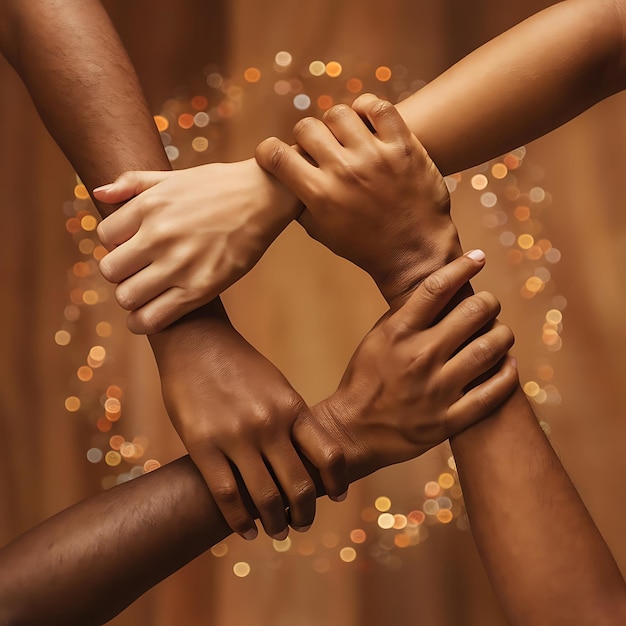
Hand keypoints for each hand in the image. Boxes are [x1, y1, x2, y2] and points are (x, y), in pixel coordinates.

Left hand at [94, 158, 300, 333]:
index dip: (117, 244)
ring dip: (132, 298)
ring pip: (126, 297)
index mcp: (149, 206)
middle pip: (110, 270)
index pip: (104, 236)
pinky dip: (143, 322)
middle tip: (138, 272)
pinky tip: (149, 315)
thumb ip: (133, 182)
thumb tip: (98, 194)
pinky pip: (153, 318)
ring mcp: (179, 265)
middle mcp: (159, 236)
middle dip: (121, 273)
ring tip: (146, 293)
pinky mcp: (199, 289)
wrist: (264, 198)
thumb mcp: (174, 177)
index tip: (134, 247)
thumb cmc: (220, 186)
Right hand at [148, 300, 347, 539]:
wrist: (196, 340)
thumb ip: (290, 419)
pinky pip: (226, 495)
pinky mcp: (202, 445)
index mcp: (292, 407)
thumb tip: (302, 457)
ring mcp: (235, 437)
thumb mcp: (276, 385)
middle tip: (303, 524)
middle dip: (305, 513)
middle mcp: (269, 424)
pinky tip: (246, 530)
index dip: (337, 482)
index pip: (329, 455)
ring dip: (275, 524)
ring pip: (265, 498)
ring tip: (277, 532)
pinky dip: (239, 521)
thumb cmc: (239, 364)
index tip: (337, 496)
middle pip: (299, 485)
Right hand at [255, 93, 459, 304]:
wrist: (415, 252)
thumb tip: (282, 180)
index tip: (274, 154)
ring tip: (344, 137)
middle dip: (306, 138)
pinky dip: (366, 108)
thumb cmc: (365, 246)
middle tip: (318, 150)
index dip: (267, 150)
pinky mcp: (403, 146)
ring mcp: (375, 156)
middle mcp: (344, 171)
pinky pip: (378, 107)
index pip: (276, 154)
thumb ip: (300, 205)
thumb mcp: (323, 233)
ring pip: (338, 113)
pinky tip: (365, 121)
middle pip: (306, 128)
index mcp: (320, 194)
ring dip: (335, 124)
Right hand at [313, 252, 517, 480]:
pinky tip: (508, 365)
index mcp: (398, 333)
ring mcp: (436, 390)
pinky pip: (491, 394)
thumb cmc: (365, 379)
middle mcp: (419, 356)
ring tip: (501, 333)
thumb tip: (437, 290)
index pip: (436, 289)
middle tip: (490, 304)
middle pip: (472, 314)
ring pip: (489, 350)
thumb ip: (405, 316)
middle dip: (489, 302)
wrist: (352, 431)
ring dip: (502, 335)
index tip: (478, 258)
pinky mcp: (447, 420)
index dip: (463, 268)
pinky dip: (506, 375)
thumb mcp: (376, 339)